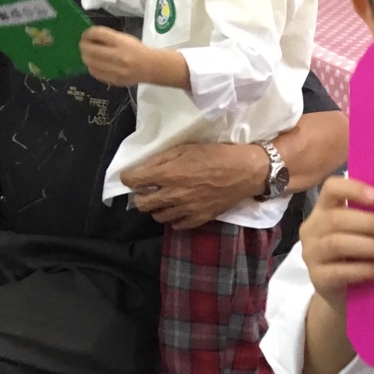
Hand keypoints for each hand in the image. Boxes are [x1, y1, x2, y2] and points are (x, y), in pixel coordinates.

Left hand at [80, 25, 157, 85]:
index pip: (98, 33)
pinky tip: (95, 65)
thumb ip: (107, 37)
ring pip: (90, 62)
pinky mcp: (115, 80)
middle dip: (83, 46)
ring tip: (88, 55)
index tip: (86, 35)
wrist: (152, 68)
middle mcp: (118, 56)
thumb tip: (89, 38)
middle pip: (90, 49)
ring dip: (85, 57)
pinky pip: (95, 73)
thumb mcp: (124, 38)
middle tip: (84, 45)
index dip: (88, 33)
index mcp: (121, 42)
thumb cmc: (137, 50)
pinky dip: (91, 67)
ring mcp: (116, 70)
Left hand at [123, 142, 271, 227]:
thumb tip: (142, 168)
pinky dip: (173, 218)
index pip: (132, 181)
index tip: (132, 176)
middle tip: (147, 189)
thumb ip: (162, 159)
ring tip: (164, 199)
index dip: (128, 177)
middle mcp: (173, 194)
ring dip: (157, 207)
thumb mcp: (186, 148)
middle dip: (140, 195)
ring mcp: (186, 209)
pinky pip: (177, 225)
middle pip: (141, 204)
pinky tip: (178, 209)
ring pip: (157, 216)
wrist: (246, 171)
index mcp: (168, 174)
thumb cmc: (216, 155)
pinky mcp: (199, 219)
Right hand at [300, 175, 373, 311]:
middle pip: (337, 219)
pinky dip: (365, 269)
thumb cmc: (358, 255)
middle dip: (372, 224)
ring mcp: (311, 253)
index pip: (331, 189)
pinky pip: (340, 271)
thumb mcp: (363, 233)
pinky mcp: (317, 278)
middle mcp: (313, 228)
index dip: (353, 189)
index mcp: (325, 209)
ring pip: (338, 244)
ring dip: (372, 246)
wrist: (343, 294)